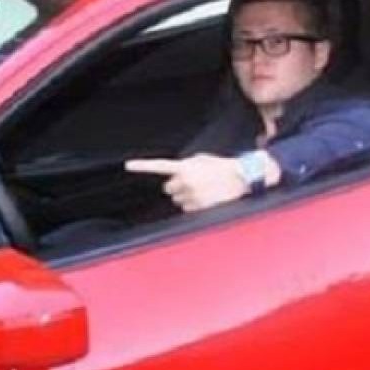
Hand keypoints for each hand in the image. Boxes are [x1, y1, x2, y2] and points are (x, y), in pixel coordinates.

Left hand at [125, 154, 247, 212]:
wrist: (241, 177)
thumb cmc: (222, 167)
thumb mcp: (202, 160)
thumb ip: (185, 166)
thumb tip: (176, 176)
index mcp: (185, 167)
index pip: (159, 166)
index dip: (142, 166)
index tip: (128, 165)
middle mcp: (185, 181)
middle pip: (168, 188)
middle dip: (178, 186)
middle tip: (193, 182)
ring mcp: (191, 195)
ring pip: (178, 200)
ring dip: (186, 196)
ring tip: (202, 190)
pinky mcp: (198, 207)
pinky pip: (188, 209)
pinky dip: (194, 205)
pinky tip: (206, 198)